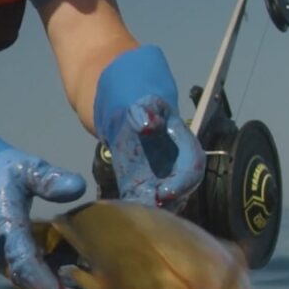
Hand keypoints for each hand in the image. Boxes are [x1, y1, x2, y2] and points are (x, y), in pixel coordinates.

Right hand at [0, 150, 90, 288]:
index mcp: (3, 226)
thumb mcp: (25, 167)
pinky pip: (21, 274)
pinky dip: (42, 282)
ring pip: (23, 280)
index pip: (22, 262)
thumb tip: (78, 188)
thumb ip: (50, 179)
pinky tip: (67, 285)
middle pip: (25, 280)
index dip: (42, 283)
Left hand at [93, 46, 202, 208]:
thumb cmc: (119, 77)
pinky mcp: (129, 160)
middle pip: (179, 178)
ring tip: (138, 213)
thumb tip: (149, 125)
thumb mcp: (133, 87)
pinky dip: (134, 197)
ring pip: (160, 184)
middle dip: (170, 198)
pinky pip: (138, 183)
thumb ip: (143, 107)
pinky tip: (126, 209)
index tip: (164, 194)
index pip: (191, 159)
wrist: (97, 75)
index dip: (183, 180)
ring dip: (152, 201)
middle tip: (151, 210)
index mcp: (174, 127)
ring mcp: (148, 153)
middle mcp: (165, 144)